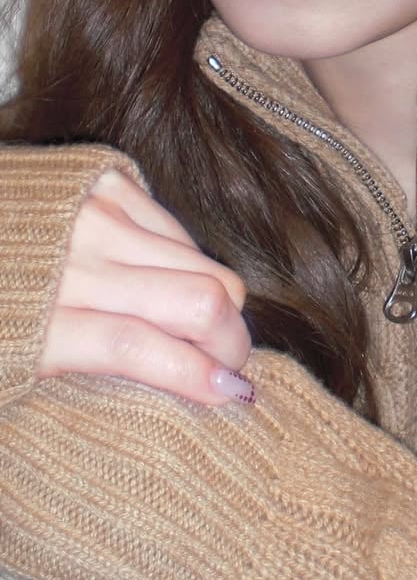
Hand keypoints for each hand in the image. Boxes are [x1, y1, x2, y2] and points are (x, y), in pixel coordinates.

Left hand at [37, 168, 253, 404]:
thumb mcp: (13, 367)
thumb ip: (88, 376)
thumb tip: (188, 387)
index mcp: (37, 325)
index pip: (137, 347)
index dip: (199, 377)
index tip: (232, 397)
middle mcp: (74, 263)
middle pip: (195, 302)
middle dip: (232, 342)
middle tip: (231, 365)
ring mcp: (97, 216)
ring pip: (205, 267)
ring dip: (222, 307)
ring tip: (209, 331)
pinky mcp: (110, 183)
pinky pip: (181, 232)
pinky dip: (190, 265)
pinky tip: (170, 285)